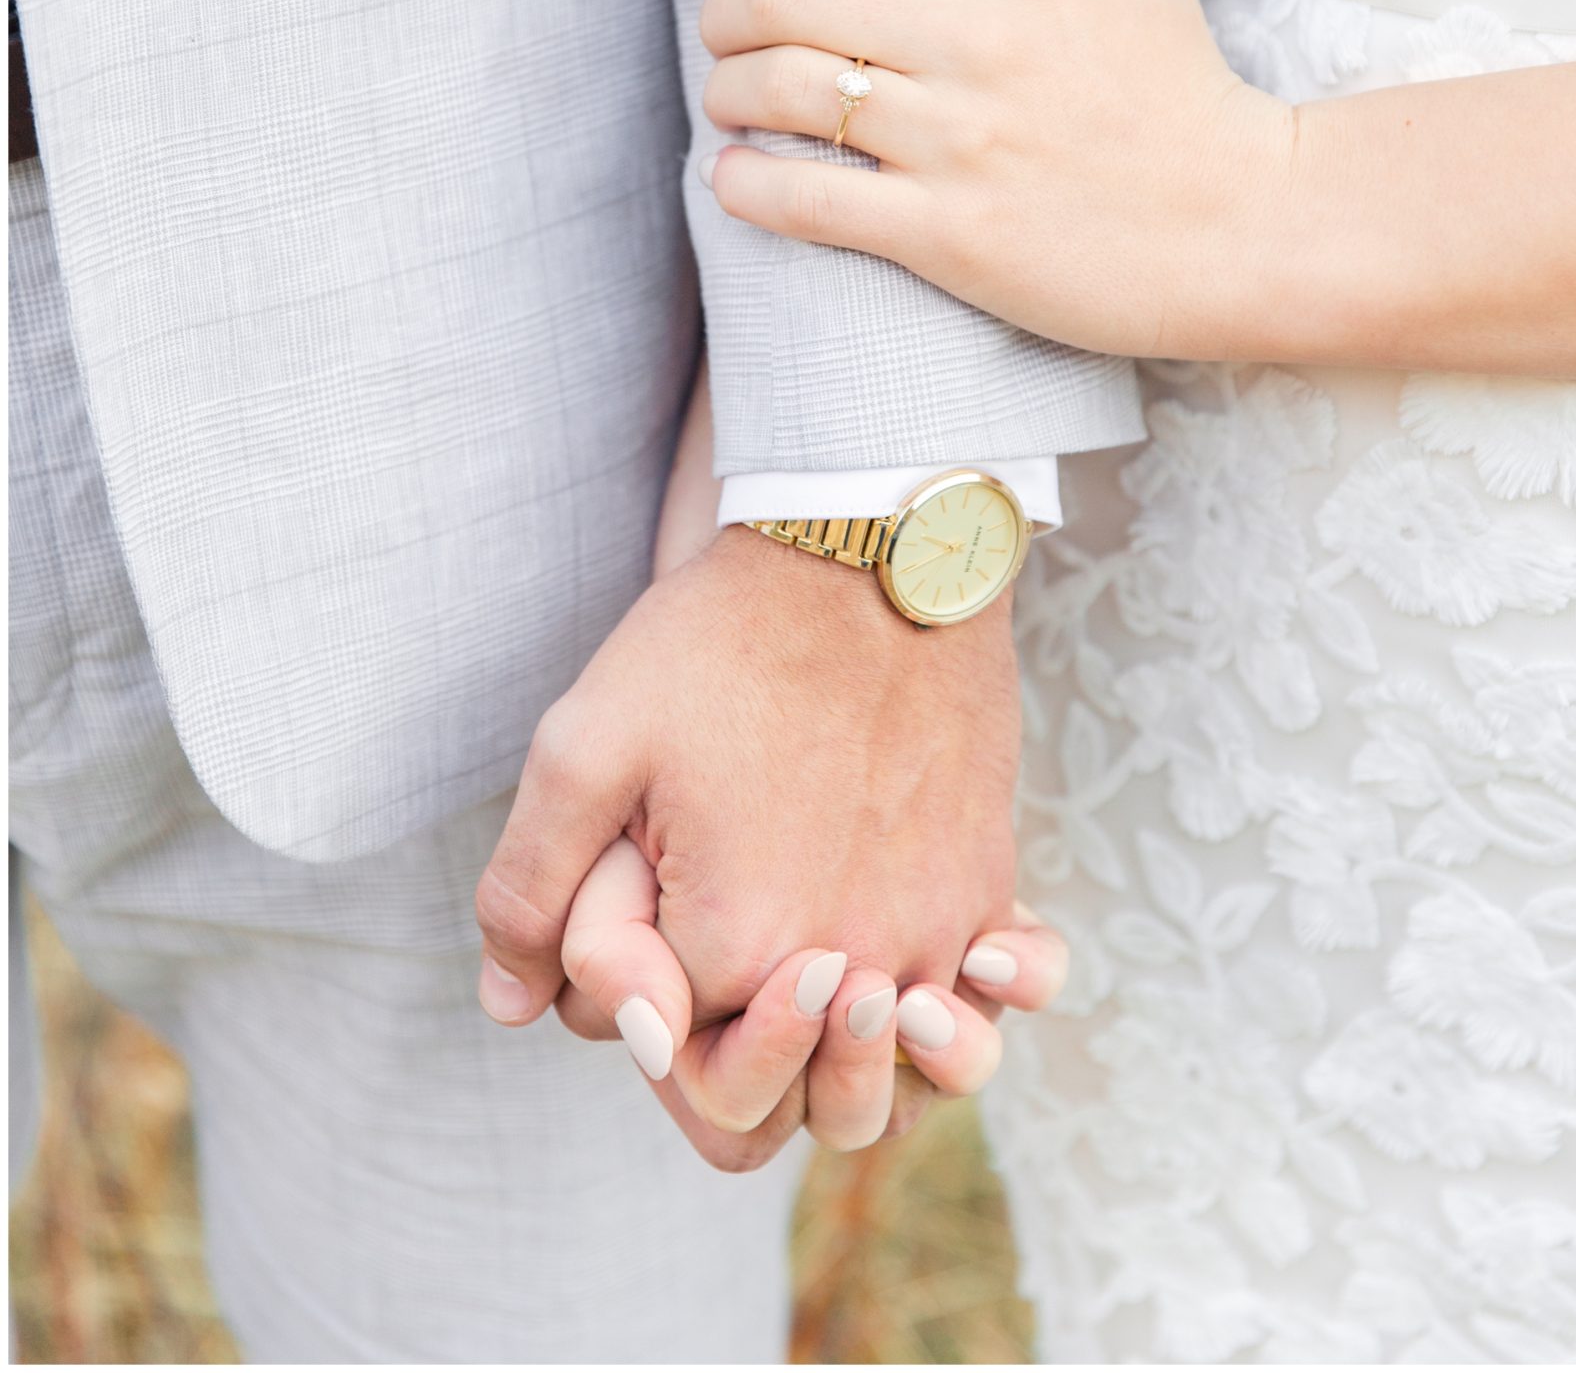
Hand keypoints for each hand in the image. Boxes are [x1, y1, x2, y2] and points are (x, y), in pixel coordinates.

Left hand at [475, 514, 1033, 1162]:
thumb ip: (532, 889)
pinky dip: (950, 1013)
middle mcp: (848, 969)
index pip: (668, 1064)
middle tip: (711, 942)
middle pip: (777, 1107)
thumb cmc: (723, 638)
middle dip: (728, 1053)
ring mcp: (932, 935)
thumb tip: (510, 1004)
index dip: (634, 1000)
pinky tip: (906, 959)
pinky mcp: (986, 889)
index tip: (642, 903)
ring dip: (846, 1066)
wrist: (872, 549)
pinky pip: (980, 1013)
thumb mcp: (586, 742)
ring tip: (812, 978)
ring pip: (889, 1087)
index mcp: (736, 948)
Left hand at [696, 0, 1288, 361]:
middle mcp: (979, 44)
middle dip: (724, 6)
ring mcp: (962, 142)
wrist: (1247, 226)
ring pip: (786, 92)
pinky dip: (749, 185)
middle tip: (720, 21)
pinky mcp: (952, 234)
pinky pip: (811, 200)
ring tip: (726, 93)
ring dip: (726, 89)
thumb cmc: (1180, 84)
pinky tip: (734, 175)